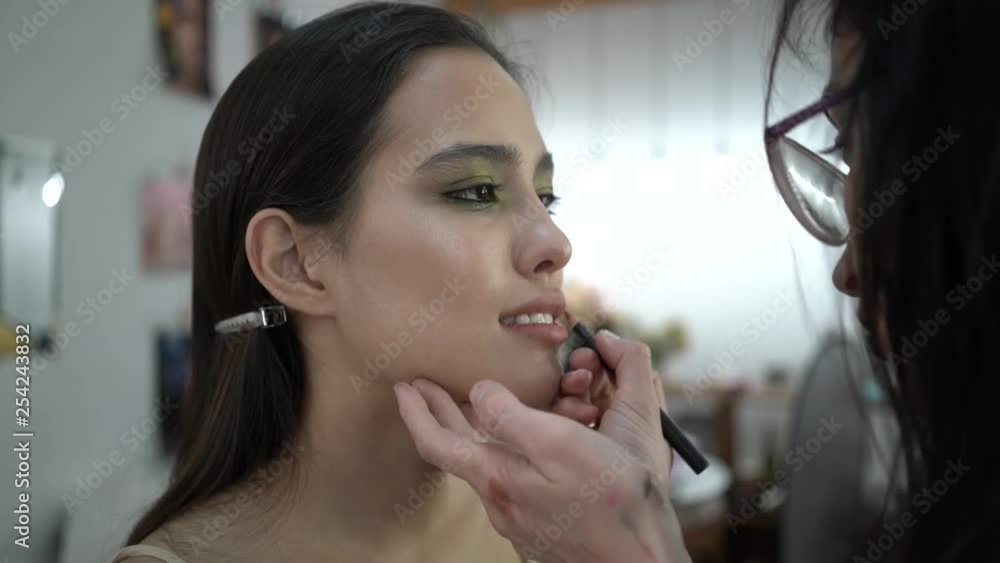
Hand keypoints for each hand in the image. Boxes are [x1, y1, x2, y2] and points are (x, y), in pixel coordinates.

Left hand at [393, 331, 690, 562]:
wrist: (643, 561)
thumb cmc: (613, 503)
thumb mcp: (560, 445)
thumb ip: (511, 417)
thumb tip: (480, 394)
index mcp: (497, 478)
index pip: (436, 442)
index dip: (416, 411)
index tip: (405, 385)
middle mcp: (502, 501)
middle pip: (457, 450)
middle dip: (439, 413)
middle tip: (422, 386)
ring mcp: (523, 516)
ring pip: (488, 463)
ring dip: (476, 428)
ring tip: (471, 403)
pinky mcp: (546, 524)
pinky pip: (516, 478)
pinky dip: (509, 449)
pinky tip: (523, 442)